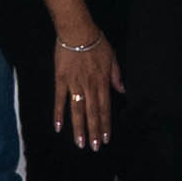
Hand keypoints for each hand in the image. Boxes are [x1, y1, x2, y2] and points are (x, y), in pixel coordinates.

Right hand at [47, 26, 119, 148]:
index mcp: (103, 82)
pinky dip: (59, 114)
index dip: (105, 125)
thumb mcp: (112, 58)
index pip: (105, 108)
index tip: (105, 139)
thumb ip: (116, 76)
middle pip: (92, 113)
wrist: (77, 31)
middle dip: (94, 132)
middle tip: (94, 148)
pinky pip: (60, 100)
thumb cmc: (96, 43)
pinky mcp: (61, 80)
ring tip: (80, 144)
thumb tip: (122, 91)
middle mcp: (90, 87)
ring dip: (79, 128)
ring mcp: (75, 84)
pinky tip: (58, 127)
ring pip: (78, 110)